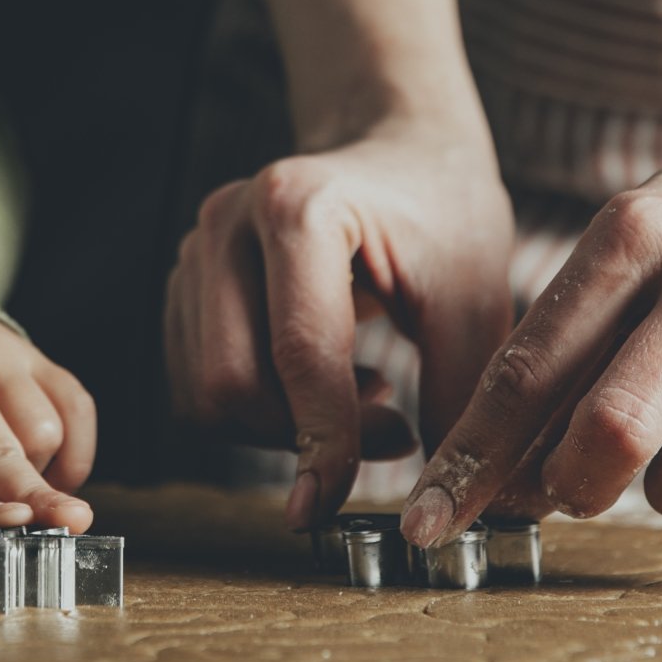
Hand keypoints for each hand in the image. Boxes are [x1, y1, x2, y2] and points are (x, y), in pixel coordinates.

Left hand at [0, 306, 97, 531]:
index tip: (1, 540)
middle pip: (0, 451)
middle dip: (31, 497)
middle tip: (65, 527)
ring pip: (43, 431)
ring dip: (41, 476)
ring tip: (24, 501)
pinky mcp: (33, 353)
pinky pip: (75, 407)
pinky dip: (75, 451)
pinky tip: (55, 476)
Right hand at [166, 116, 515, 531]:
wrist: (400, 153)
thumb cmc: (444, 216)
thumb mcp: (474, 297)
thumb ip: (456, 395)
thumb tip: (435, 502)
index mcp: (299, 207)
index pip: (298, 353)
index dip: (320, 441)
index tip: (331, 508)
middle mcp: (228, 220)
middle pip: (228, 382)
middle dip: (299, 436)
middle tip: (394, 431)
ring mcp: (197, 249)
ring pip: (205, 393)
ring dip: (282, 426)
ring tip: (368, 395)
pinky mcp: (187, 283)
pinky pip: (198, 384)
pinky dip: (258, 409)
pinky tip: (323, 380)